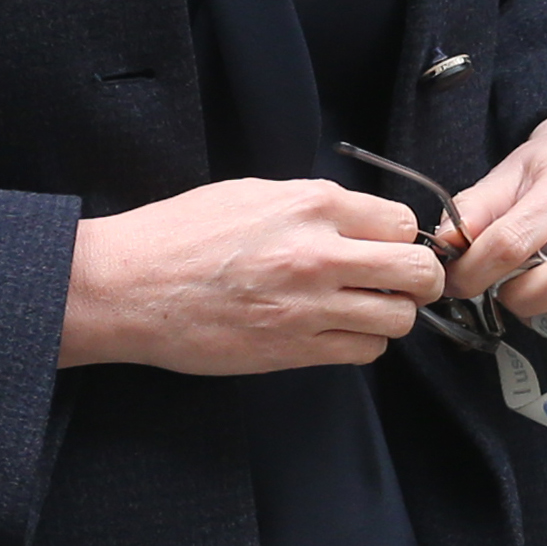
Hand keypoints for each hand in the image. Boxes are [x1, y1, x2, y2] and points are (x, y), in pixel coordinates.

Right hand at [59, 178, 446, 374]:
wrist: (129, 286)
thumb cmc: (176, 235)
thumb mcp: (247, 194)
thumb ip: (309, 206)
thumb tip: (355, 221)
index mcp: (307, 206)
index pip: (399, 221)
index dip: (399, 236)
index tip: (389, 246)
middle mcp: (317, 254)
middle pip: (417, 270)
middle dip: (417, 277)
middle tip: (399, 282)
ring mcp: (309, 306)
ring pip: (398, 317)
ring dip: (388, 314)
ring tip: (361, 308)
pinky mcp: (296, 350)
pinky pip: (364, 351)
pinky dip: (360, 342)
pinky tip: (333, 330)